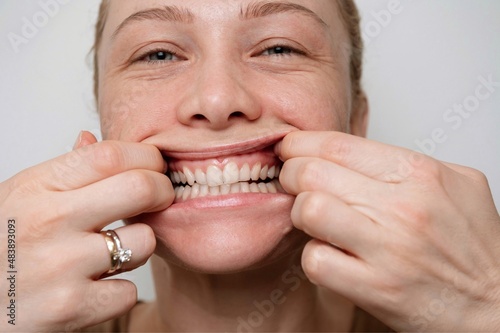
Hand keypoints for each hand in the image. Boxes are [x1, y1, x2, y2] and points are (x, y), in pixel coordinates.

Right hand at [0, 131, 173, 330]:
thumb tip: (90, 138)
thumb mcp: (19, 196)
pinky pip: (129, 291)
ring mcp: (61, 265)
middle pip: (141, 188)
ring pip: (144, 241)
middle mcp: (50, 220)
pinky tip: (93, 287)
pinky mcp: (71, 308)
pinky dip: (118, 292)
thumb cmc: (0, 246)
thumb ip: (61, 171)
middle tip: (158, 199)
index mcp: (37, 186)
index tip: (154, 166)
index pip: (111, 154)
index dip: (147, 157)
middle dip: (162, 191)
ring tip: (113, 251)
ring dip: (138, 247)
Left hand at [277, 131, 499, 331]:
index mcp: (419, 173)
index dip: (300, 144)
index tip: (291, 150)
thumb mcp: (453, 183)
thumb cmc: (471, 243)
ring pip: (308, 210)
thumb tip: (344, 150)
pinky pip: (315, 260)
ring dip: (301, 214)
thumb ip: (401, 162)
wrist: (495, 303)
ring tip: (314, 219)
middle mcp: (403, 207)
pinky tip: (330, 254)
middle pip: (311, 173)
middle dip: (291, 175)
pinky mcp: (376, 288)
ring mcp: (388, 249)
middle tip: (295, 184)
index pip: (336, 144)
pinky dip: (314, 256)